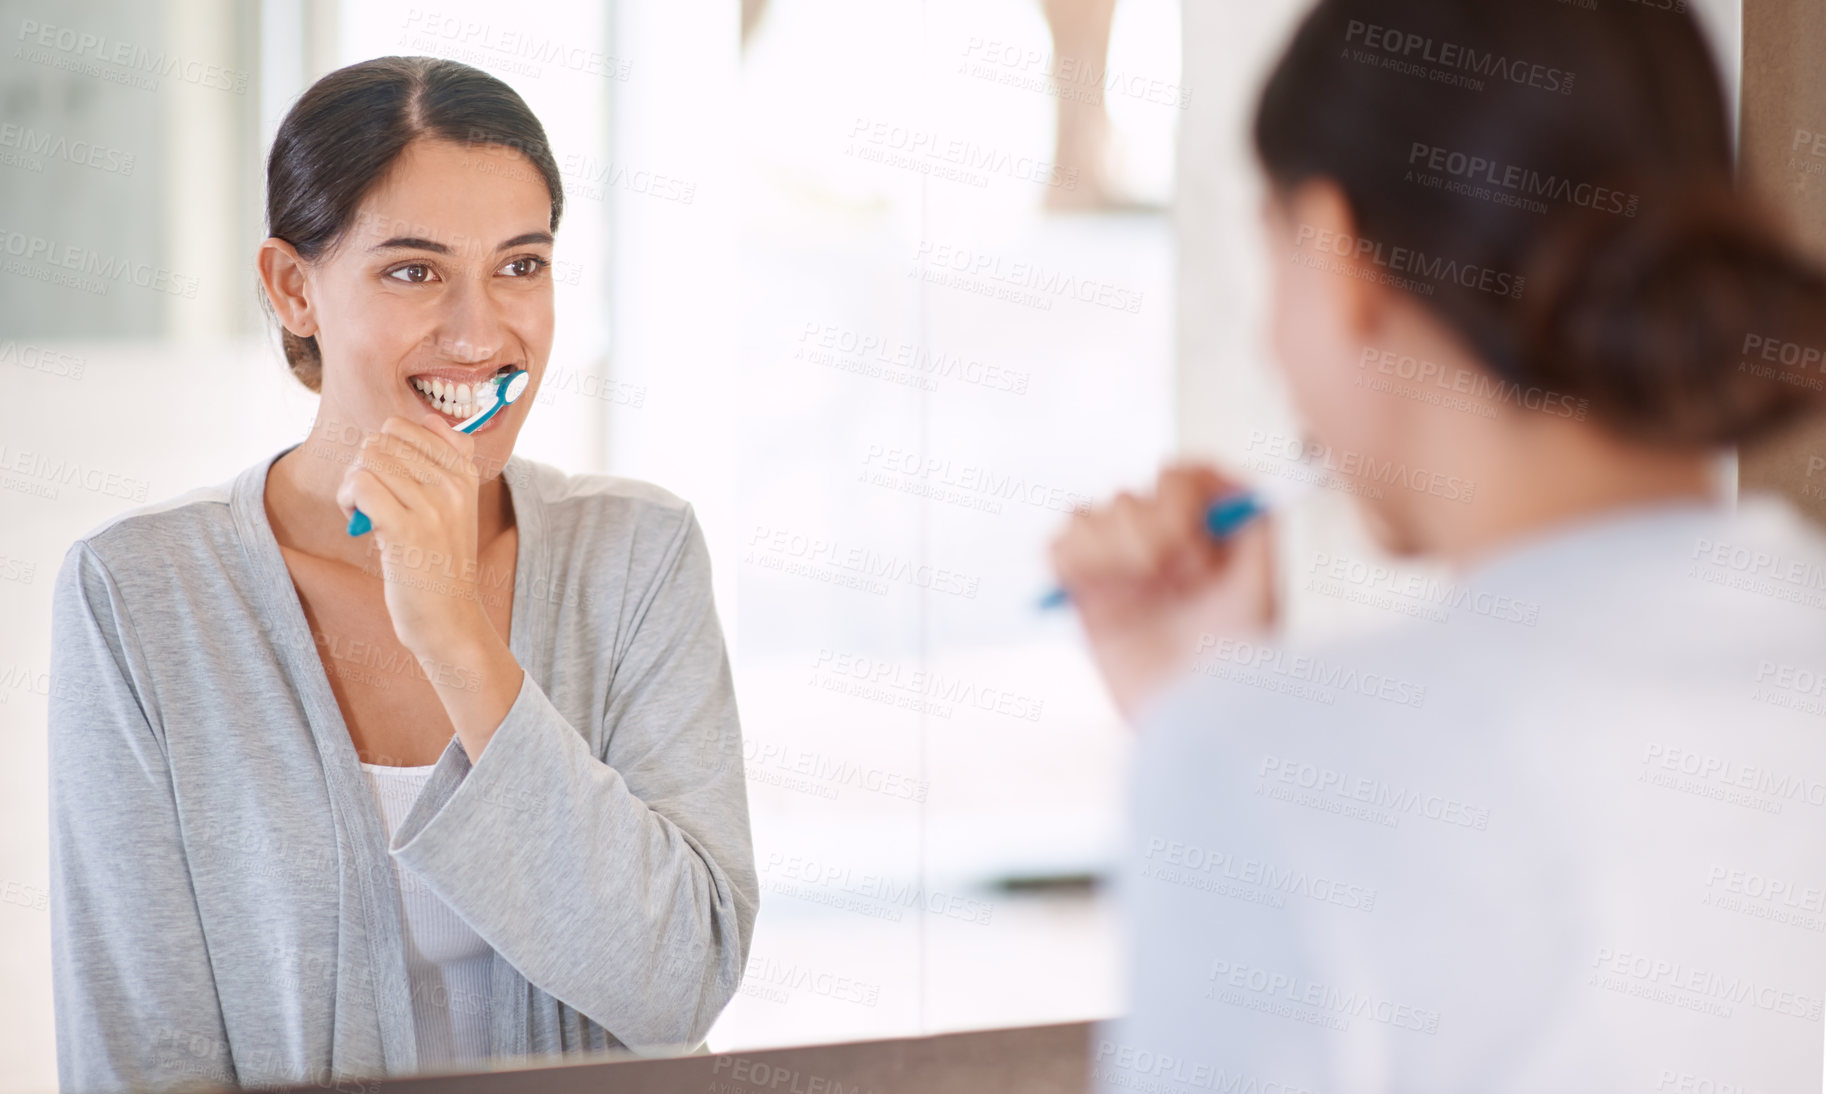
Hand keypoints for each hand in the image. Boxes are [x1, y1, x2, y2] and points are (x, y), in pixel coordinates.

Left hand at [335, 413, 492, 660]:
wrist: (449, 618)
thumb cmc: (441, 563)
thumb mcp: (457, 506)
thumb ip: (450, 459)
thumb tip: (432, 419)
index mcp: (465, 473)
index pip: (406, 426)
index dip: (383, 450)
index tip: (389, 482)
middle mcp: (453, 484)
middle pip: (380, 441)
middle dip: (364, 467)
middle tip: (371, 502)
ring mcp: (433, 506)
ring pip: (367, 459)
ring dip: (353, 486)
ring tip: (365, 514)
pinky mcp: (407, 530)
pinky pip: (360, 485)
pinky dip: (348, 501)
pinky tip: (358, 523)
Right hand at [1049, 462, 1277, 723]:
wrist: (1191, 715)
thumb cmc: (1237, 661)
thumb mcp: (1265, 583)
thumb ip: (1254, 521)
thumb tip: (1231, 479)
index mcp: (1205, 534)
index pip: (1178, 476)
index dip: (1180, 501)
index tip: (1197, 542)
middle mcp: (1160, 545)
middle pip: (1129, 496)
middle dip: (1150, 536)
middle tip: (1178, 584)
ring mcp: (1117, 567)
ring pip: (1088, 515)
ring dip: (1110, 550)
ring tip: (1138, 593)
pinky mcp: (1081, 592)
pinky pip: (1056, 547)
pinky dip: (1069, 561)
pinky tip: (1097, 592)